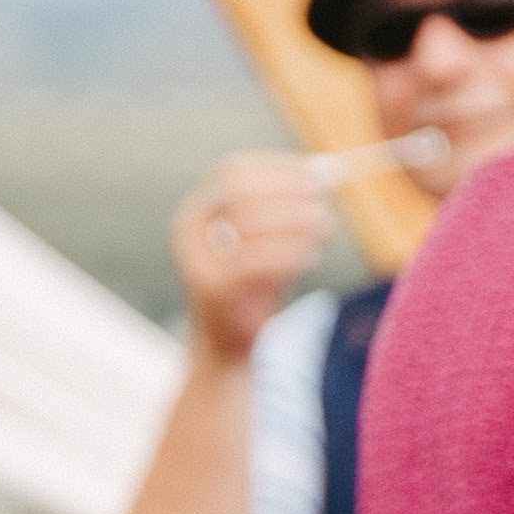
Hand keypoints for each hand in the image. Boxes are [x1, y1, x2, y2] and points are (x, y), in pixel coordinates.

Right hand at [169, 153, 328, 357]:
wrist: (226, 346)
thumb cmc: (250, 288)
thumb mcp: (264, 241)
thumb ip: (284, 209)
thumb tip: (322, 174)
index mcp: (197, 214)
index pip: (232, 171)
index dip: (274, 167)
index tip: (312, 172)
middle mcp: (191, 232)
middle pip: (239, 190)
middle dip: (286, 190)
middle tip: (321, 200)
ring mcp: (199, 260)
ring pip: (252, 221)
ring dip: (295, 218)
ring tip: (322, 226)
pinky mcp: (215, 288)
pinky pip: (261, 258)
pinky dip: (293, 251)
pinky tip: (310, 256)